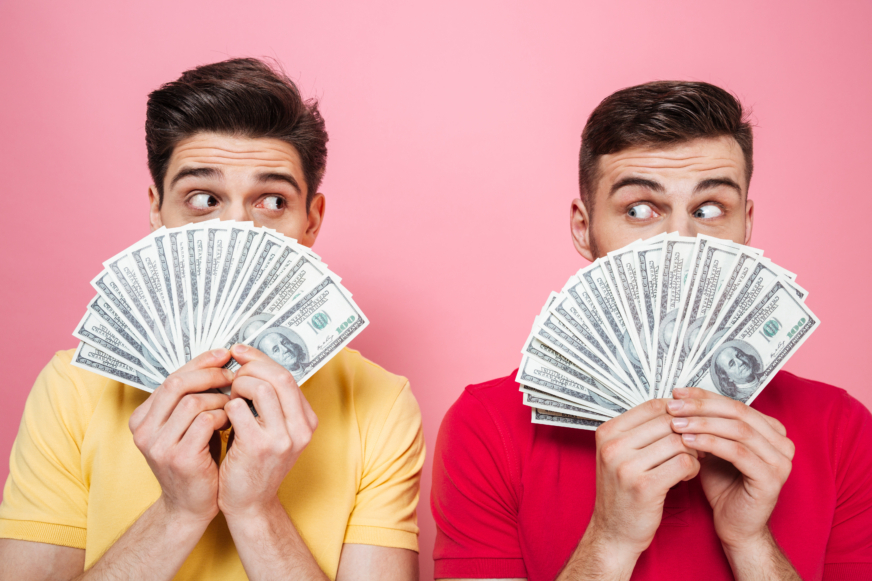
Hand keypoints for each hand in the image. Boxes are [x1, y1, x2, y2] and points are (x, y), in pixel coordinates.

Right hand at [129, 348, 232, 522]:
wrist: (191, 506)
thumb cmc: (196, 460)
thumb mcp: (186, 426)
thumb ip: (191, 399)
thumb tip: (218, 362)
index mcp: (142, 418)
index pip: (171, 378)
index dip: (199, 363)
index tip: (223, 355)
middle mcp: (143, 430)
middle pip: (177, 384)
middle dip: (210, 374)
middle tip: (233, 374)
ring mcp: (158, 445)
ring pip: (192, 401)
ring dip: (220, 398)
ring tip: (233, 404)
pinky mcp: (179, 458)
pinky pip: (204, 421)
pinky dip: (222, 416)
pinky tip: (231, 420)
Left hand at [218, 344, 318, 518]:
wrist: (250, 505)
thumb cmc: (255, 464)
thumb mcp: (274, 431)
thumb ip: (272, 403)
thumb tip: (252, 363)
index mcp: (307, 421)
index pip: (288, 376)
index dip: (261, 359)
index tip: (240, 352)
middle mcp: (301, 428)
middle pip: (279, 377)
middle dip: (251, 366)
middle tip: (232, 370)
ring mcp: (283, 438)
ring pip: (261, 388)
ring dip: (238, 386)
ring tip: (228, 397)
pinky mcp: (259, 446)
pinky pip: (238, 408)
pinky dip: (226, 406)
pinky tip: (222, 417)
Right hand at [587, 399, 699, 560]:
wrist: (613, 532)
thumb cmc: (622, 492)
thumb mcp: (620, 455)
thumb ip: (641, 431)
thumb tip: (676, 406)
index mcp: (607, 432)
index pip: (652, 405)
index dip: (677, 411)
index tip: (687, 423)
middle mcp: (613, 446)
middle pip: (668, 422)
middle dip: (689, 432)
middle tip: (696, 444)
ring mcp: (626, 466)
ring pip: (679, 442)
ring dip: (693, 451)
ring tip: (690, 462)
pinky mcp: (645, 487)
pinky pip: (684, 463)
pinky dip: (693, 467)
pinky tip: (686, 475)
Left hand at [667, 387, 794, 552]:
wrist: (735, 526)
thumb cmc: (723, 486)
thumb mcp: (713, 448)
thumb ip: (707, 425)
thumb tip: (680, 398)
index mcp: (771, 430)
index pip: (735, 403)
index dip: (704, 395)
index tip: (677, 392)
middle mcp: (782, 443)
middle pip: (737, 412)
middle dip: (701, 406)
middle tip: (673, 405)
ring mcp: (780, 461)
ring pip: (738, 430)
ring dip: (702, 423)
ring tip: (675, 423)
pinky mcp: (771, 479)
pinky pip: (738, 452)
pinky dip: (711, 443)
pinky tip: (688, 440)